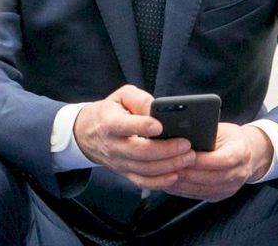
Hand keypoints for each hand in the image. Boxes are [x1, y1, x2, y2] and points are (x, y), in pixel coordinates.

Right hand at [73, 85, 195, 189]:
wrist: (88, 133)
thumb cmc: (111, 110)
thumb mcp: (121, 96)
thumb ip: (139, 99)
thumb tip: (157, 109)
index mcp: (110, 123)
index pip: (125, 126)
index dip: (142, 126)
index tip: (160, 125)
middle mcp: (114, 145)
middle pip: (140, 152)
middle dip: (166, 149)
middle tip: (186, 144)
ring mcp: (119, 162)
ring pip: (144, 169)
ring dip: (168, 166)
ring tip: (188, 157)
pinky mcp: (125, 173)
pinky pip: (142, 182)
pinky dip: (160, 182)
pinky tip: (176, 174)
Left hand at [164, 123, 273, 201]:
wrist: (250, 154)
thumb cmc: (232, 137)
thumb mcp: (223, 129)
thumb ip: (206, 132)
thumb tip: (182, 133)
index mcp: (241, 152)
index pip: (221, 160)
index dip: (202, 159)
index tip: (183, 155)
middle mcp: (238, 173)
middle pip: (210, 177)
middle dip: (187, 173)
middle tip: (166, 166)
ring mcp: (230, 188)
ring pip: (202, 189)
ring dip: (182, 184)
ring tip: (164, 175)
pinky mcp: (220, 196)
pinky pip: (199, 195)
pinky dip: (183, 190)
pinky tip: (170, 183)